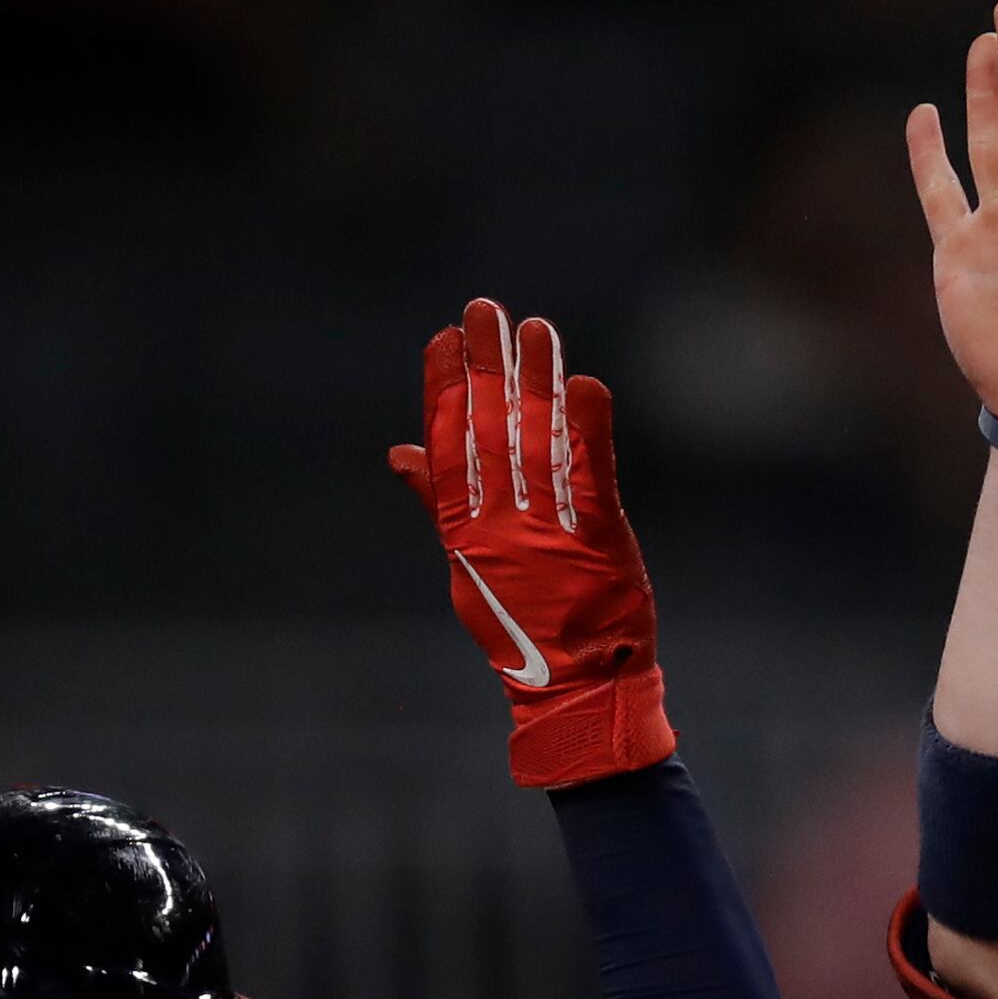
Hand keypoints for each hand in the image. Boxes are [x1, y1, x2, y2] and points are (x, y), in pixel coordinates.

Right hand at [390, 297, 676, 790]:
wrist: (577, 690)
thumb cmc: (524, 629)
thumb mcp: (470, 568)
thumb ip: (439, 503)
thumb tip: (399, 452)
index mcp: (466, 533)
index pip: (448, 446)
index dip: (444, 388)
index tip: (442, 338)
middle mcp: (500, 528)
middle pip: (489, 432)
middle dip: (486, 366)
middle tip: (484, 307)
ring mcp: (548, 534)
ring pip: (537, 444)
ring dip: (535, 381)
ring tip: (534, 327)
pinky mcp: (598, 542)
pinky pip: (592, 476)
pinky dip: (587, 429)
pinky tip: (585, 384)